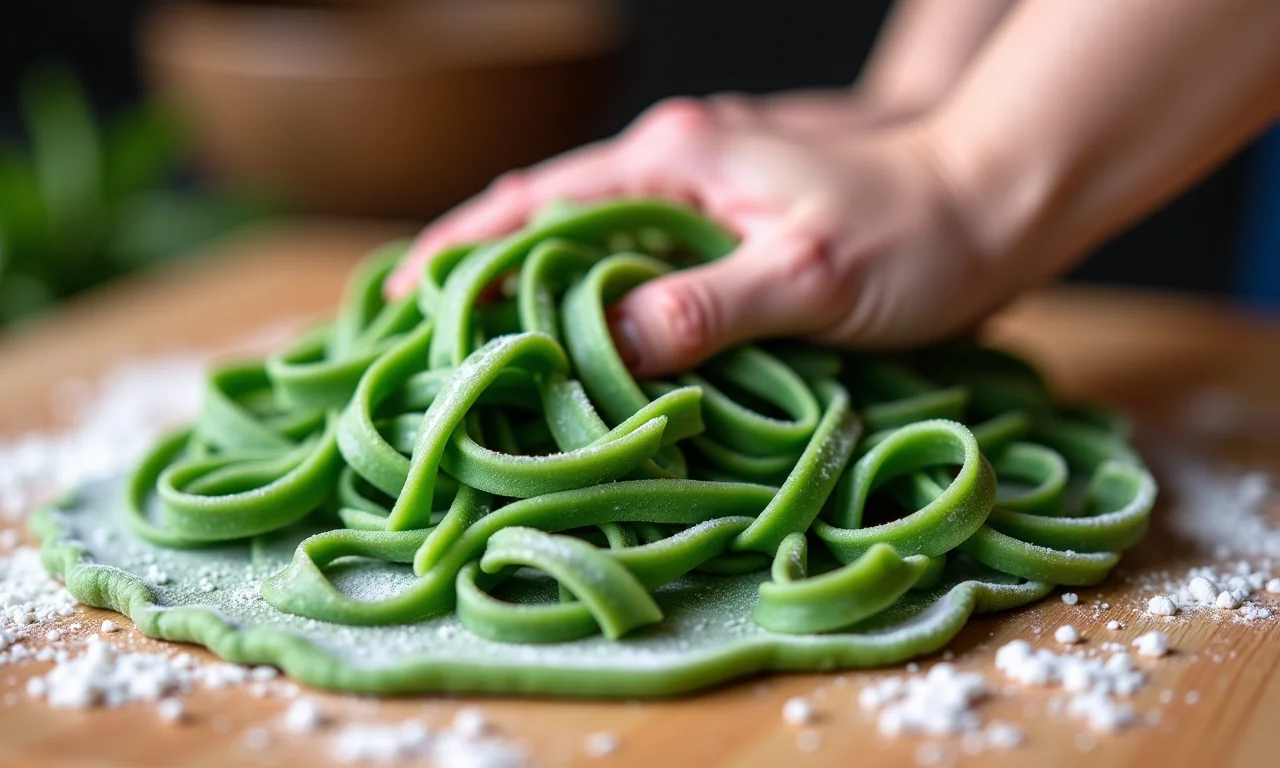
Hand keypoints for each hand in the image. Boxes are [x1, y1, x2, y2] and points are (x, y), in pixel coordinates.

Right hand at [387, 98, 1005, 376]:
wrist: (996, 199)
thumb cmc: (916, 232)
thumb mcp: (809, 275)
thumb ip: (704, 306)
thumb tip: (602, 344)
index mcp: (677, 159)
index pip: (539, 201)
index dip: (466, 249)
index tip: (405, 296)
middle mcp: (679, 164)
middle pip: (551, 217)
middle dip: (485, 270)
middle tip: (429, 337)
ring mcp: (706, 190)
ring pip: (593, 240)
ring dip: (538, 287)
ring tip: (485, 347)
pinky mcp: (734, 223)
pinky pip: (641, 259)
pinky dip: (598, 297)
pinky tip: (586, 341)